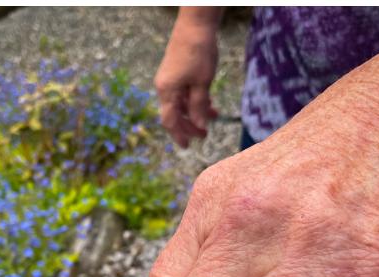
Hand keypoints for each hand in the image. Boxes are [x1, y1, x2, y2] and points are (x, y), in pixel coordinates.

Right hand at [154, 7, 222, 147]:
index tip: (187, 147)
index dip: (178, 135)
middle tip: (205, 135)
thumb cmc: (198, 54)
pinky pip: (185, 93)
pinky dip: (196, 101)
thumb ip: (199, 106)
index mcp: (167, 90)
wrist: (196, 27)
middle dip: (189, 126)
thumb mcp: (203, 84)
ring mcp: (171, 79)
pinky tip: (210, 105)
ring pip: (182, 103)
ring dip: (196, 113)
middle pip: (175, 114)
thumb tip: (199, 125)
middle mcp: (165, 86)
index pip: (170, 120)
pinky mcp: (178, 73)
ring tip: (214, 118)